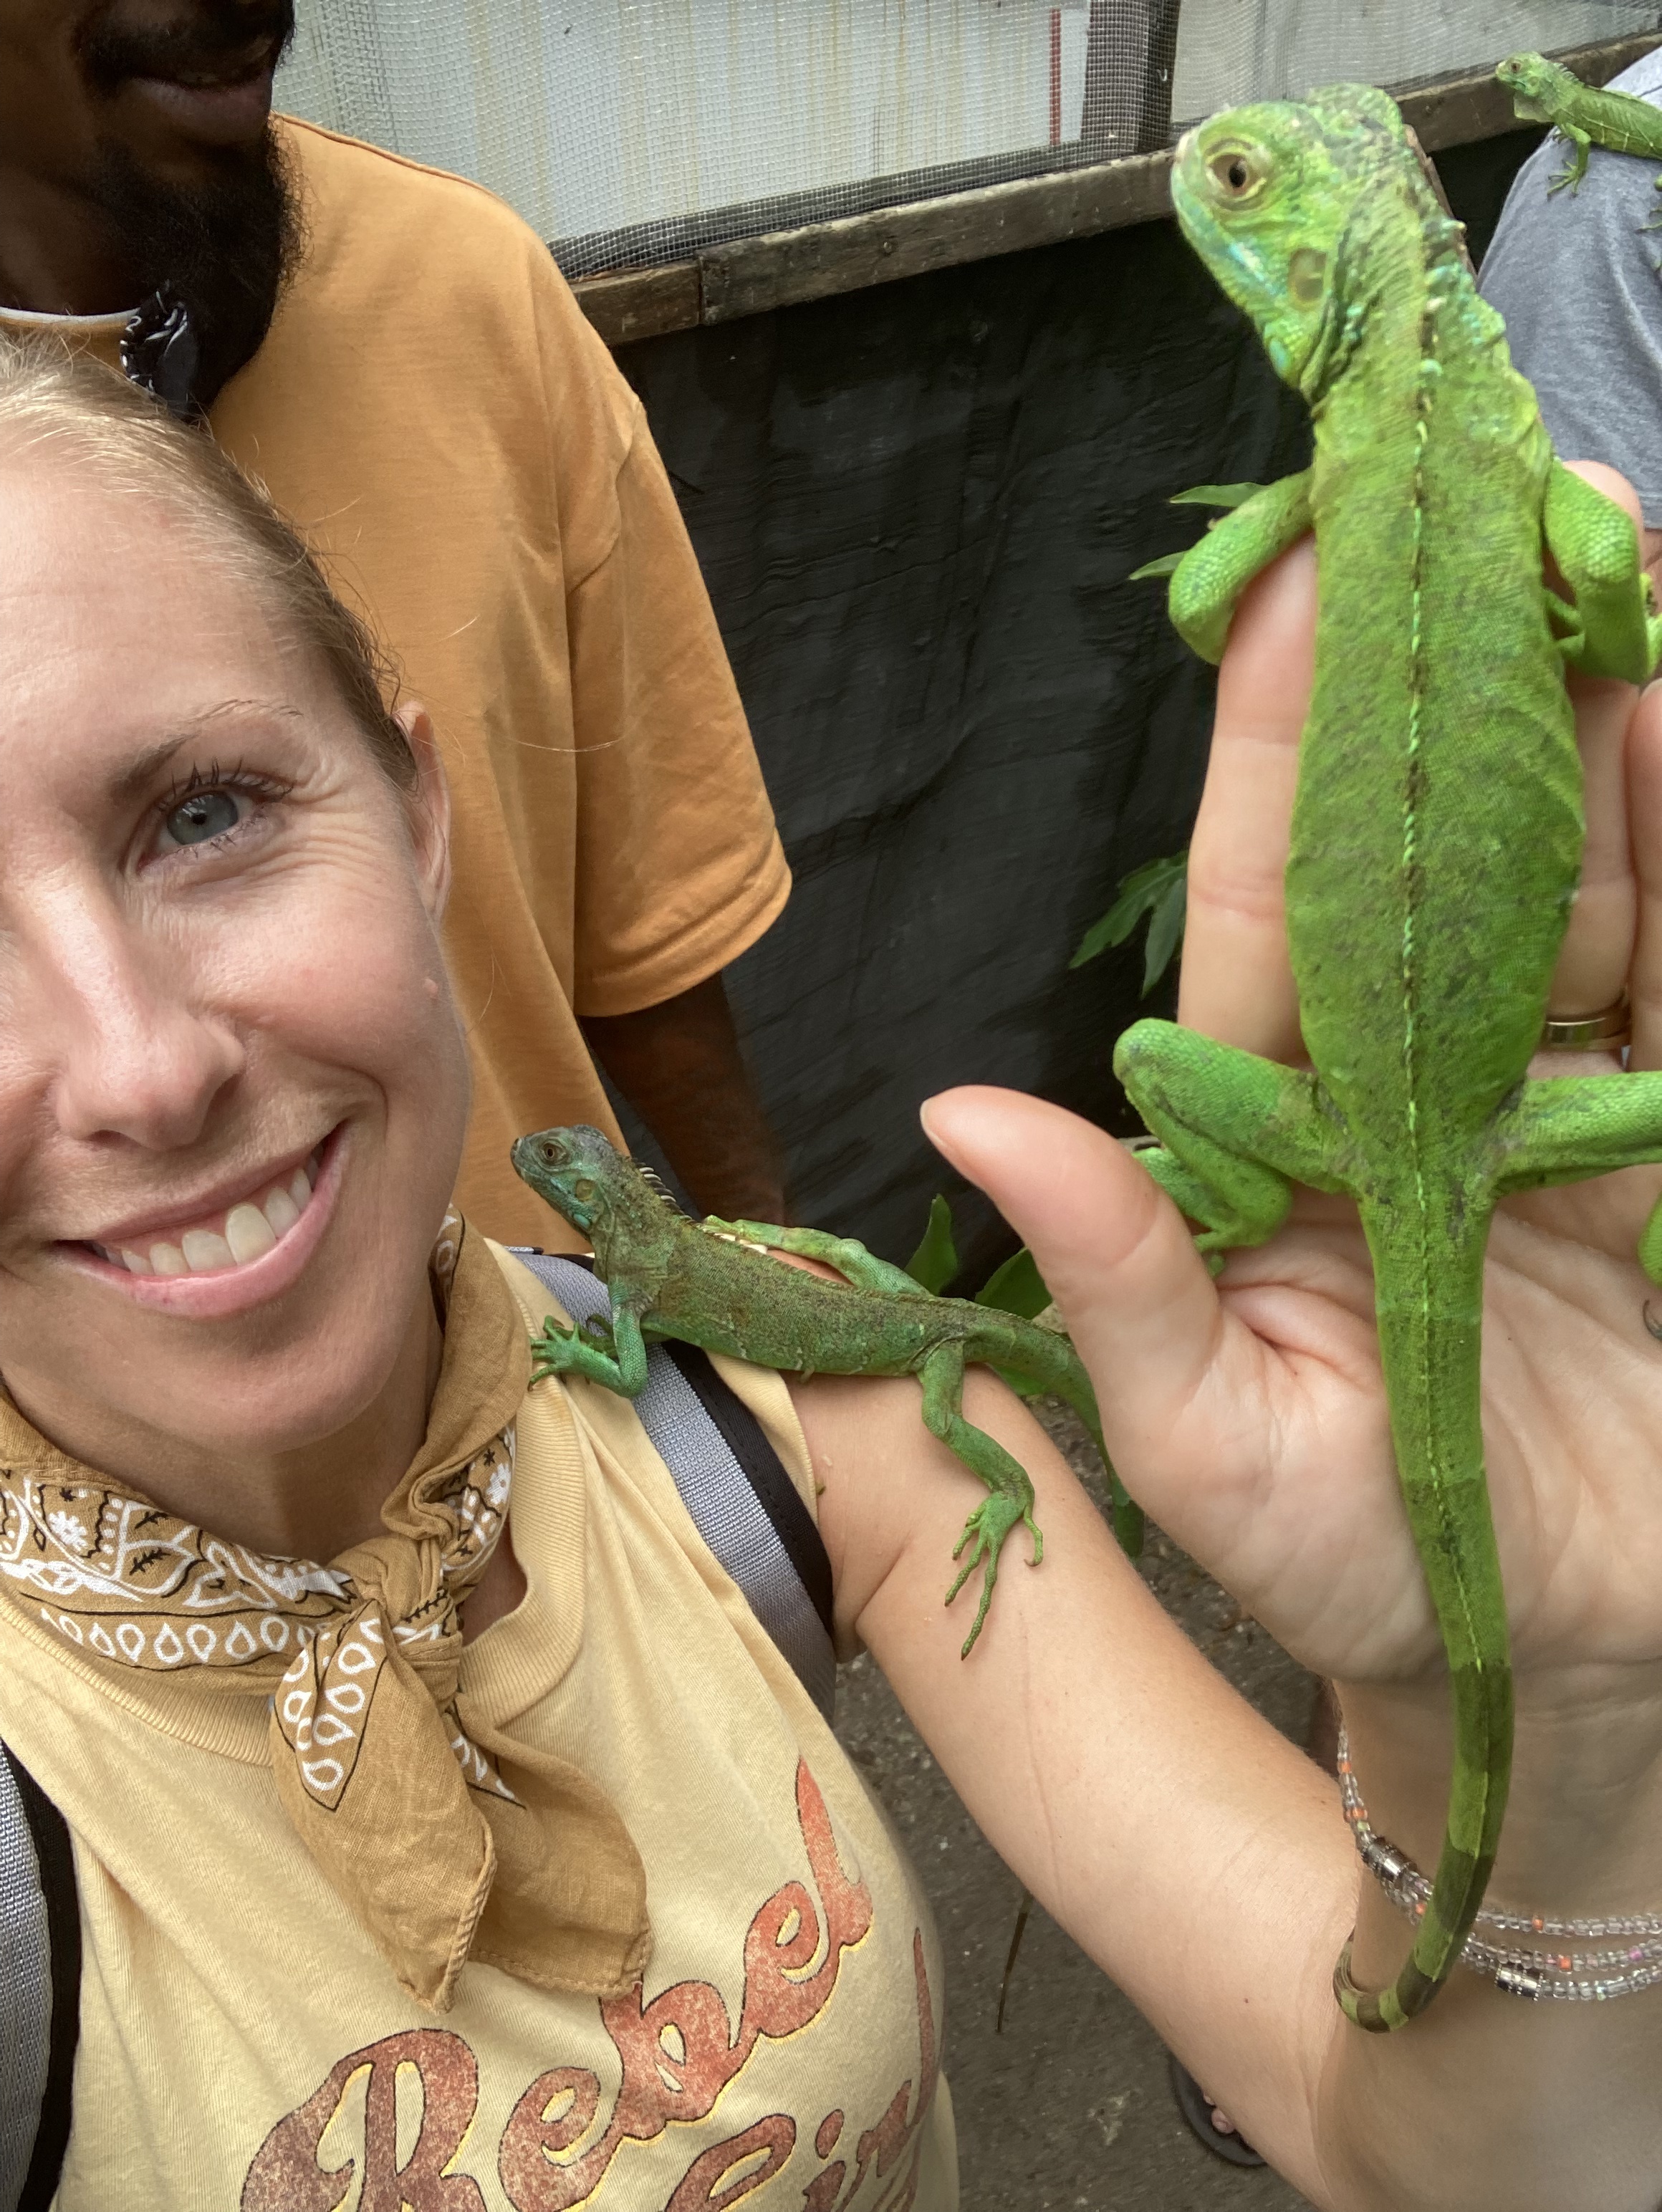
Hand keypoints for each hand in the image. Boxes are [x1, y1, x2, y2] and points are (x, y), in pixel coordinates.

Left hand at [925, 473, 1661, 1721]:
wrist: (1553, 1657)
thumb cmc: (1357, 1564)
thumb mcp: (1214, 1446)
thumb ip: (1118, 1277)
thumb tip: (971, 1111)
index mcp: (1292, 1127)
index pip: (1284, 900)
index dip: (1288, 740)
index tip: (1298, 567)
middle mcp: (1424, 1080)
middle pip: (1447, 846)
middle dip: (1468, 673)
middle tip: (1490, 481)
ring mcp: (1567, 1096)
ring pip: (1594, 873)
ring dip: (1608, 716)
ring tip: (1614, 543)